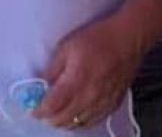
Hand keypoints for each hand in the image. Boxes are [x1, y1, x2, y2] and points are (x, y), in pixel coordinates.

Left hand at [34, 14, 146, 129]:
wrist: (128, 38)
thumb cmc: (98, 38)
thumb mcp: (67, 47)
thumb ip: (52, 68)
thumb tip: (41, 84)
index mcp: (75, 81)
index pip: (51, 107)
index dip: (38, 111)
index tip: (33, 109)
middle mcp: (89, 96)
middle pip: (63, 120)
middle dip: (50, 118)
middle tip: (45, 110)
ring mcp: (102, 102)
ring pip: (78, 123)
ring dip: (65, 121)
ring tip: (60, 112)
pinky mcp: (113, 103)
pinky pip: (94, 121)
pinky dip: (82, 121)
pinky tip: (78, 114)